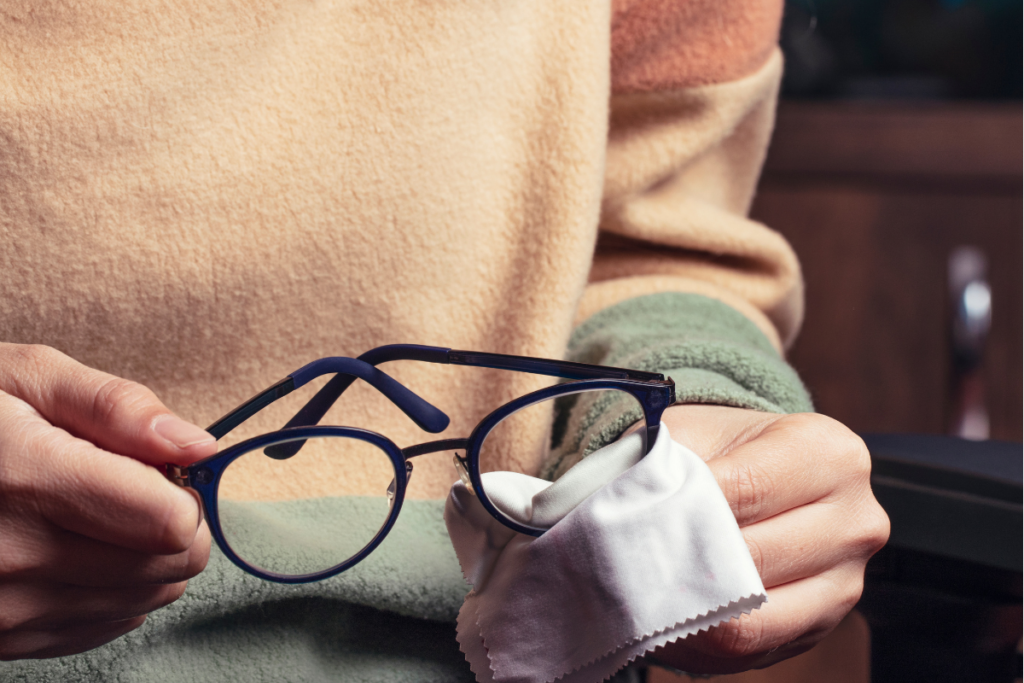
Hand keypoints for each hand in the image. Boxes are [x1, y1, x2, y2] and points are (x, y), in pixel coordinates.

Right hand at [0, 344, 216, 659]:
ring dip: (146, 554)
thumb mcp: (25, 378)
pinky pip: (110, 623)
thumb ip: (119, 408)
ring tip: (91, 512)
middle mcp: (13, 558)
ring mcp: (5, 609)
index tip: (155, 466)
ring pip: (149, 596)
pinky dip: (112, 586)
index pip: (169, 522)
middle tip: (125, 485)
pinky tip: (72, 546)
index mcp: (25, 479)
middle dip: (171, 520)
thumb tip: (198, 446)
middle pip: (171, 563)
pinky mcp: (3, 639)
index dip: (181, 488)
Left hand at [650, 405, 888, 673]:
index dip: (686, 503)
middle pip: (754, 556)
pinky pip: (753, 648)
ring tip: (647, 586)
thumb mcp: (691, 433)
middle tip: (632, 555)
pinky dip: (703, 634)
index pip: (747, 489)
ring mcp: (846, 581)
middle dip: (686, 558)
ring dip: (693, 606)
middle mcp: (856, 519)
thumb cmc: (719, 451)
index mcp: (829, 453)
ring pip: (756, 617)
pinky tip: (673, 610)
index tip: (640, 512)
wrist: (750, 476)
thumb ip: (666, 465)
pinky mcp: (821, 627)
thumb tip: (635, 511)